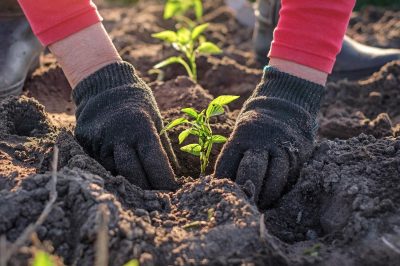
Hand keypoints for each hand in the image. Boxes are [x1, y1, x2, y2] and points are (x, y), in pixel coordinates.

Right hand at [73, 62, 177, 189]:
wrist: (104, 85)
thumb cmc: (138, 104)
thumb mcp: (156, 119)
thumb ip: (163, 147)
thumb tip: (175, 174)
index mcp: (141, 127)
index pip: (155, 162)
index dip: (165, 181)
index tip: (173, 193)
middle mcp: (119, 135)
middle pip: (133, 174)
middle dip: (146, 190)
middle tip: (157, 199)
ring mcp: (99, 139)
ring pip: (114, 173)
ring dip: (129, 183)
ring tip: (140, 192)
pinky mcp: (84, 142)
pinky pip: (100, 165)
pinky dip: (112, 172)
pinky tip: (121, 175)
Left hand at [215, 67, 324, 208]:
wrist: (288, 102)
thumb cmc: (256, 124)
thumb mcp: (241, 131)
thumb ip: (235, 155)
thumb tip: (222, 182)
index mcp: (242, 135)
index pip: (228, 164)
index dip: (222, 181)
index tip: (220, 192)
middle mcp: (262, 141)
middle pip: (252, 171)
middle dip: (246, 190)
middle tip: (241, 203)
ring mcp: (282, 147)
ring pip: (275, 178)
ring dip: (266, 196)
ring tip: (259, 206)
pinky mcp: (298, 154)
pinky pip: (289, 177)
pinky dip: (281, 190)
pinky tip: (274, 199)